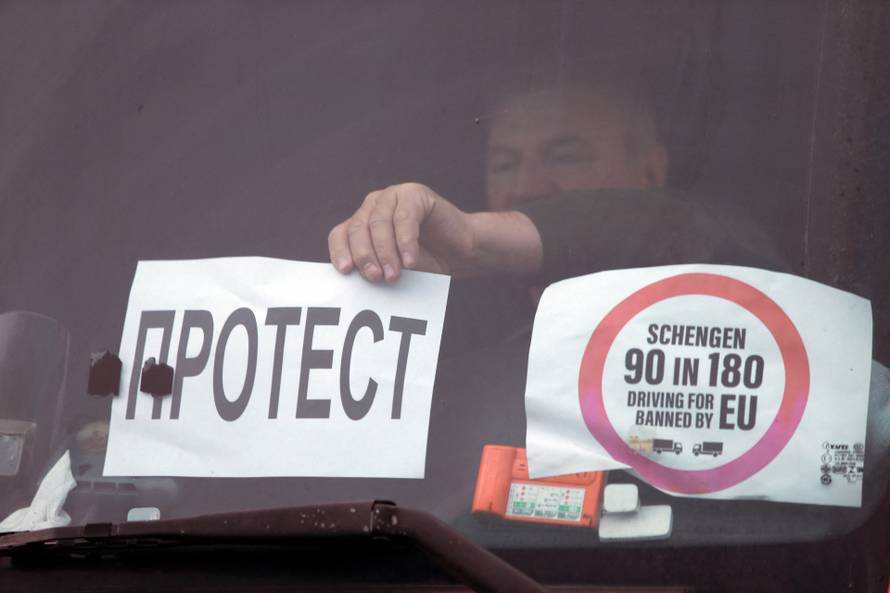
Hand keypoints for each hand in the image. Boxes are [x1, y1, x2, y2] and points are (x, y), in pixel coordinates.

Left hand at [328, 182, 542, 281]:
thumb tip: (359, 277)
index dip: (340, 251)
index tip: (346, 271)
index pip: (340, 234)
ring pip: (379, 223)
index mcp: (362, 222)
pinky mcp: (414, 194)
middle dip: (365, 255)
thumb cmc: (425, 262)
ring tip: (394, 275)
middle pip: (358, 228)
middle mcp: (373, 206)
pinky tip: (410, 260)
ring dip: (385, 252)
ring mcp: (393, 196)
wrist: (461, 251)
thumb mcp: (394, 268)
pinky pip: (405, 218)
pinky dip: (406, 242)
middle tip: (375, 278)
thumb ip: (376, 268)